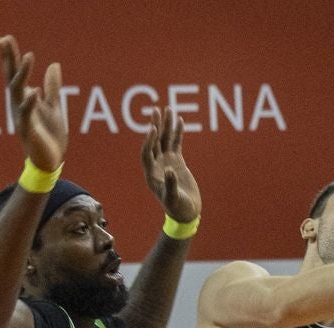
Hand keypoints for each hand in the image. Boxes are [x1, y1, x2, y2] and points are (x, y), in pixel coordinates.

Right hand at [0, 35, 65, 173]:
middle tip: (5, 39)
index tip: (4, 38)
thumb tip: (54, 65)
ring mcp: (22, 118)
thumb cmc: (49, 136)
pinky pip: (28, 115)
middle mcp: (19, 106)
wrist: (51, 162)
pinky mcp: (29, 131)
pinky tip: (34, 91)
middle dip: (9, 59)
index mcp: (24, 100)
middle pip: (12, 78)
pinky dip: (31, 103)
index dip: (10, 57)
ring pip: (19, 93)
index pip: (15, 74)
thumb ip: (52, 87)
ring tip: (28, 56)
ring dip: (23, 74)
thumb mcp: (54, 107)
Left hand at [140, 107, 199, 223]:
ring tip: (168, 109)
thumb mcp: (173, 198)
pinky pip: (175, 143)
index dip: (148, 141)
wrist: (186, 212)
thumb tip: (170, 171)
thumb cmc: (178, 208)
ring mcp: (166, 162)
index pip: (146, 153)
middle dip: (155, 126)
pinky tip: (179, 120)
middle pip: (154, 142)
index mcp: (151, 174)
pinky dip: (177, 132)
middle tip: (156, 110)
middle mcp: (156, 165)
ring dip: (166, 125)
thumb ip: (171, 185)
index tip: (153, 129)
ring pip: (165, 139)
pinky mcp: (176, 161)